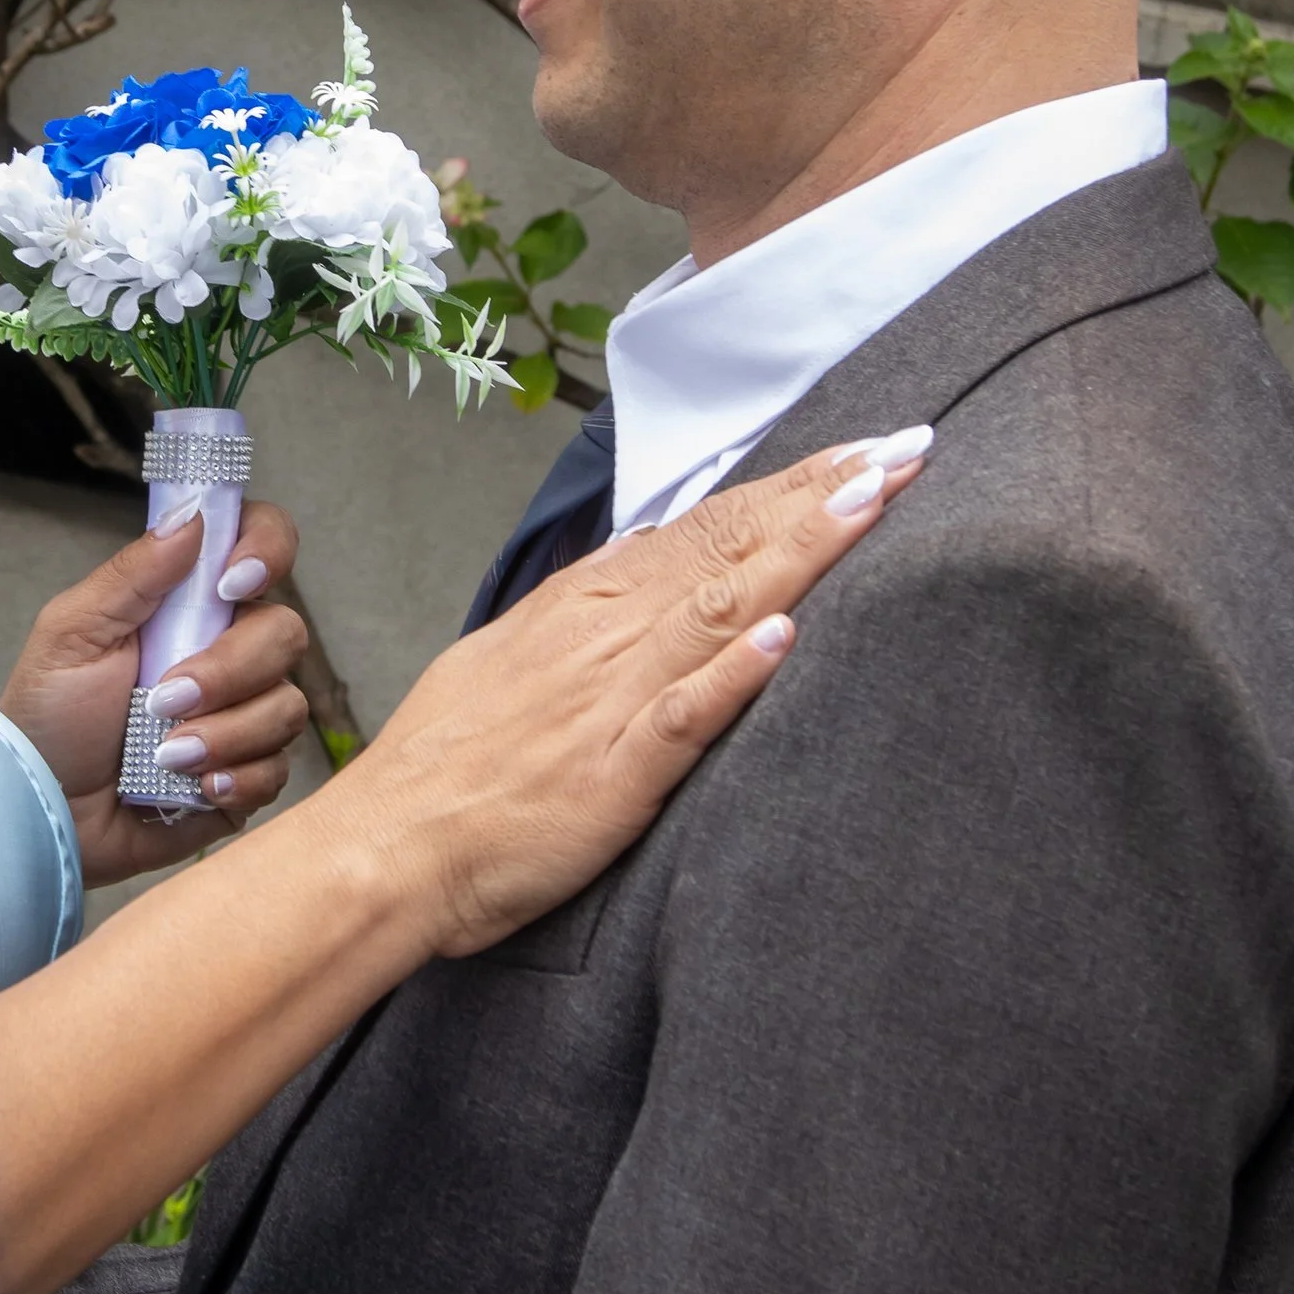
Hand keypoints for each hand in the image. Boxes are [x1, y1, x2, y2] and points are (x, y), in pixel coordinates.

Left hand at [0, 498, 310, 884]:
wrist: (44, 811)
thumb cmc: (48, 719)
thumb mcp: (71, 635)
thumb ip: (132, 574)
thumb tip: (192, 516)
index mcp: (189, 604)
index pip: (260, 546)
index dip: (266, 549)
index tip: (231, 582)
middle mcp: (229, 652)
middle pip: (285, 632)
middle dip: (227, 670)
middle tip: (163, 700)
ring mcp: (244, 715)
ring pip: (287, 706)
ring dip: (223, 733)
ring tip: (163, 757)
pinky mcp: (249, 774)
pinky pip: (279, 769)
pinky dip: (235, 777)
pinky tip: (193, 786)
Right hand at [339, 435, 927, 959]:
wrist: (386, 848)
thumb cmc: (445, 770)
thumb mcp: (510, 662)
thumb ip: (583, 618)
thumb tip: (643, 566)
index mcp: (581, 608)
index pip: (704, 528)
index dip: (789, 488)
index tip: (862, 453)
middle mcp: (603, 637)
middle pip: (729, 547)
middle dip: (823, 494)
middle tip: (907, 446)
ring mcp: (609, 700)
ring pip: (720, 607)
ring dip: (802, 550)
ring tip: (874, 500)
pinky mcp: (613, 773)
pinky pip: (683, 714)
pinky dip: (735, 672)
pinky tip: (786, 632)